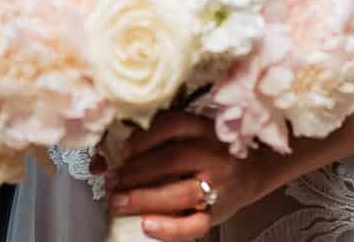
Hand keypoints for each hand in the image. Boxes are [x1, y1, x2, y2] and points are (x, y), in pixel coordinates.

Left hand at [105, 111, 272, 239]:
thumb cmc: (208, 149)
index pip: (170, 125)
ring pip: (181, 193)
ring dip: (144, 198)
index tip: (118, 149)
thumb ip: (150, 139)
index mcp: (202, 128)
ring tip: (118, 200)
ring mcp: (217, 185)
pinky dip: (170, 228)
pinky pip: (195, 225)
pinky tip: (147, 225)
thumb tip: (102, 157)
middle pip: (171, 160)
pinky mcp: (218, 213)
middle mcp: (212, 154)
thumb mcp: (186, 133)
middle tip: (110, 180)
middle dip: (135, 172)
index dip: (141, 137)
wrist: (251, 169)